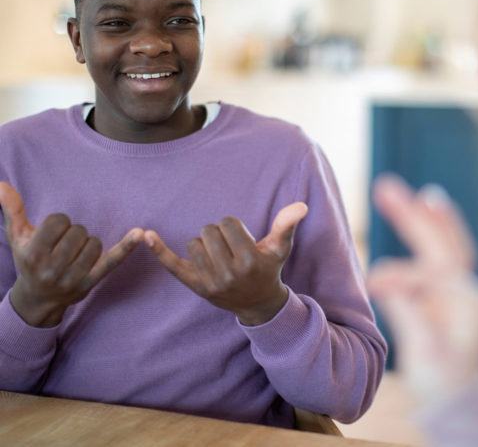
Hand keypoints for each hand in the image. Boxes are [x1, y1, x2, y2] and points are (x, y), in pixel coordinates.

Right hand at [0, 182, 142, 326]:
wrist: (37, 299)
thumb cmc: (28, 260)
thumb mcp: (17, 237)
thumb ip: (12, 210)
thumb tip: (1, 185)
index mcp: (33, 254)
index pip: (59, 221)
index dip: (59, 223)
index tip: (53, 234)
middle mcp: (52, 268)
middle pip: (78, 231)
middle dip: (73, 234)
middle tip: (63, 247)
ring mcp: (72, 278)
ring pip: (94, 243)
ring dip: (87, 244)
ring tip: (74, 254)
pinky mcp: (91, 283)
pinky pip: (112, 261)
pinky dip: (127, 246)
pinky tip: (140, 233)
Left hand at [145, 202, 307, 325]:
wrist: (257, 303)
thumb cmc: (268, 268)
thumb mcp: (280, 247)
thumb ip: (286, 225)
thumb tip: (301, 205)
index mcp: (249, 260)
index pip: (228, 223)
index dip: (234, 226)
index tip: (241, 239)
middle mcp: (229, 273)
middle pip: (209, 230)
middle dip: (219, 234)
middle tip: (230, 249)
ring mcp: (210, 282)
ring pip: (194, 243)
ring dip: (205, 244)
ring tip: (219, 257)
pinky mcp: (195, 286)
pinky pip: (173, 265)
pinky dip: (159, 250)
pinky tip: (146, 235)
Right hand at [367, 174, 477, 402]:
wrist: (460, 398)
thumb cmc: (443, 380)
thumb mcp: (425, 353)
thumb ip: (409, 313)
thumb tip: (384, 280)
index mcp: (467, 299)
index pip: (432, 267)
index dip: (400, 271)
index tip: (373, 282)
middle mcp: (467, 286)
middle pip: (441, 240)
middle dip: (413, 214)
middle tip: (385, 186)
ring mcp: (459, 286)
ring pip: (441, 242)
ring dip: (421, 215)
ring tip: (400, 192)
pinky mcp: (448, 290)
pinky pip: (437, 253)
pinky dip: (429, 228)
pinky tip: (422, 209)